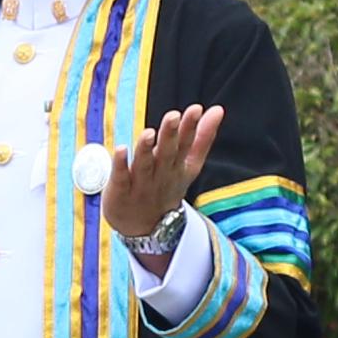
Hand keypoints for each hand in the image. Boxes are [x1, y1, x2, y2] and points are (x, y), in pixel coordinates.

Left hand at [105, 105, 223, 247]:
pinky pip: (120, 178)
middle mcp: (161, 174)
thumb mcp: (188, 165)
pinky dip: (120, 165)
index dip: (191, 127)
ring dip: (146, 149)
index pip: (186, 145)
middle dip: (170, 135)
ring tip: (149, 133)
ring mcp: (141, 184)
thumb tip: (217, 109)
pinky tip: (120, 149)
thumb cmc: (166, 187)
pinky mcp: (120, 192)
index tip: (195, 109)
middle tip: (173, 116)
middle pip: (166, 153)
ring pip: (144, 165)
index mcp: (178, 166)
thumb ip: (201, 137)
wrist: (145, 228)